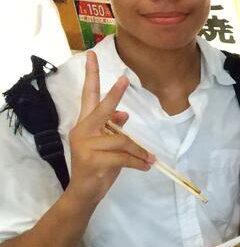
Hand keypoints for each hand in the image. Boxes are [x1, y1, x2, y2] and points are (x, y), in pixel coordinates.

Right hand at [67, 51, 153, 205]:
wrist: (84, 192)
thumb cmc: (99, 165)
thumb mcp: (108, 144)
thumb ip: (114, 128)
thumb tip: (124, 113)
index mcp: (86, 123)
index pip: (88, 95)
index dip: (91, 76)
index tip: (92, 55)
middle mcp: (83, 130)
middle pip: (102, 109)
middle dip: (114, 95)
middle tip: (125, 79)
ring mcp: (86, 145)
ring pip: (122, 140)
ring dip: (139, 151)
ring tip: (149, 160)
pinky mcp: (93, 160)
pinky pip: (124, 157)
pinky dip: (139, 162)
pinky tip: (147, 166)